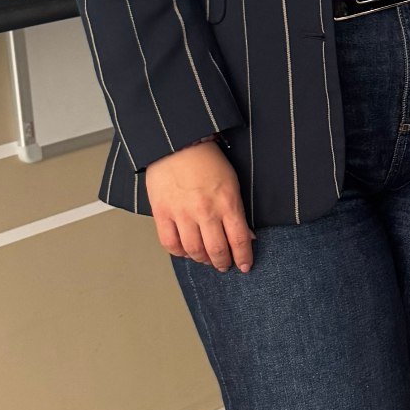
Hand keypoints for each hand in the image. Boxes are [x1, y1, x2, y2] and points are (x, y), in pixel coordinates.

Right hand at [145, 140, 253, 272]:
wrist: (177, 143)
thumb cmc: (206, 160)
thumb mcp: (232, 182)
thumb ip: (237, 211)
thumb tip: (247, 236)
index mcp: (227, 202)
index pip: (239, 240)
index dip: (243, 258)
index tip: (245, 266)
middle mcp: (205, 211)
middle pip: (216, 250)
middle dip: (223, 262)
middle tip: (225, 266)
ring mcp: (182, 213)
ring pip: (194, 250)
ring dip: (203, 260)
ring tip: (207, 260)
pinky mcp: (162, 213)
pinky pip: (170, 243)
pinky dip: (180, 252)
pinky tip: (186, 252)